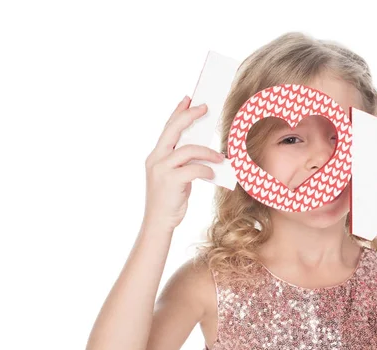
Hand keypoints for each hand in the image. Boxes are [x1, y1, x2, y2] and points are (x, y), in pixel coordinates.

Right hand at [143, 96, 224, 230]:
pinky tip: (213, 175)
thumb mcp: (175, 177)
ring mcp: (161, 169)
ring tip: (220, 157)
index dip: (178, 111)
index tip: (188, 98)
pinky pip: (193, 168)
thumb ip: (184, 162)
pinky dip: (206, 169)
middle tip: (205, 107)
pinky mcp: (170, 181)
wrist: (159, 223)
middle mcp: (156, 158)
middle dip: (190, 116)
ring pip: (188, 149)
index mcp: (156, 155)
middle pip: (173, 129)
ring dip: (208, 151)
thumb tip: (204, 150)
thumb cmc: (170, 200)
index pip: (168, 128)